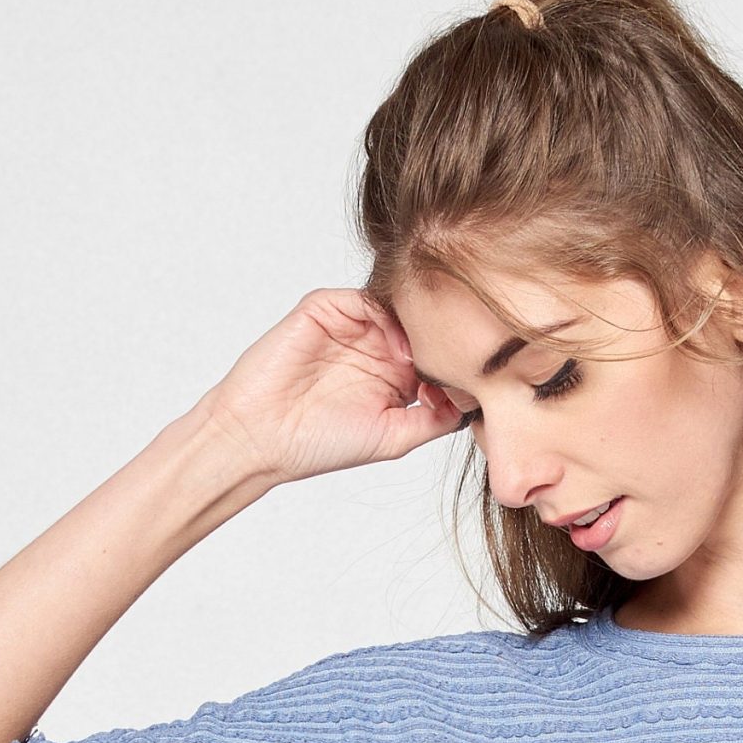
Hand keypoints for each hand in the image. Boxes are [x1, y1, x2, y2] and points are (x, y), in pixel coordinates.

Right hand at [196, 286, 463, 488]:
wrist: (261, 436)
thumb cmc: (319, 444)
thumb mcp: (394, 438)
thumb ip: (434, 418)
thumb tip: (474, 403)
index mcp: (394, 376)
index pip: (436, 354)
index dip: (458, 361)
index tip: (481, 379)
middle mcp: (375, 347)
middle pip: (422, 324)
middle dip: (445, 335)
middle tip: (469, 351)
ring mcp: (350, 327)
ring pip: (397, 307)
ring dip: (418, 325)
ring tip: (434, 352)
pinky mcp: (324, 310)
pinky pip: (362, 298)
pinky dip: (384, 314)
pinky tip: (398, 346)